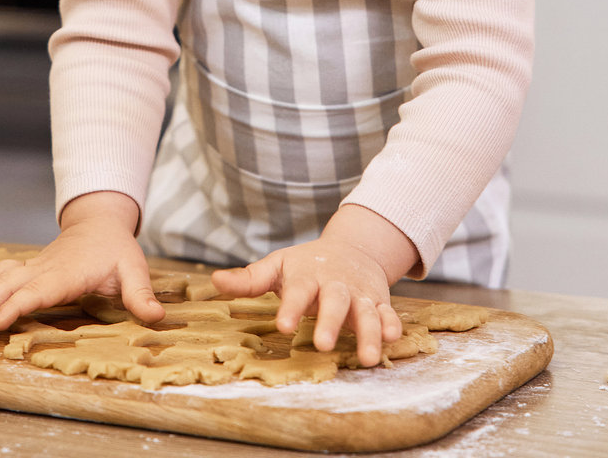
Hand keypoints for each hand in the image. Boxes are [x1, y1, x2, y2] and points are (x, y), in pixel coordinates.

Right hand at [0, 191, 164, 339]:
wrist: (99, 222)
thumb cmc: (115, 248)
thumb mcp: (134, 269)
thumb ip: (140, 294)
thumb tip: (156, 317)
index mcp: (67, 273)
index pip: (37, 289)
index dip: (15, 305)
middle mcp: (44, 268)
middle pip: (8, 284)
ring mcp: (32, 267)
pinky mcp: (26, 268)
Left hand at [211, 205, 416, 366]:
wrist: (352, 248)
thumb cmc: (306, 264)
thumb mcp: (277, 266)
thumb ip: (249, 279)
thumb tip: (214, 281)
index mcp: (306, 276)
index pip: (296, 292)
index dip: (289, 307)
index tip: (283, 326)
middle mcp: (334, 284)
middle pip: (334, 301)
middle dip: (329, 321)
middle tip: (322, 344)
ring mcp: (358, 292)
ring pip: (365, 312)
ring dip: (368, 333)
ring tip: (368, 358)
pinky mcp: (379, 300)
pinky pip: (387, 313)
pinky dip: (391, 324)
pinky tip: (393, 339)